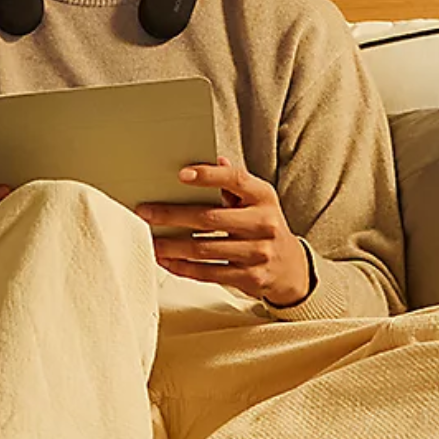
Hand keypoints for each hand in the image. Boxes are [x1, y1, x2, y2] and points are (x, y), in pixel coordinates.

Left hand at [137, 156, 311, 306]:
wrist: (291, 268)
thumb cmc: (266, 227)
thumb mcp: (259, 201)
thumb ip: (236, 183)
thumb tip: (217, 160)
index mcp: (264, 198)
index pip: (235, 180)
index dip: (208, 176)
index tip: (182, 174)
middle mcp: (264, 223)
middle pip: (209, 218)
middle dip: (172, 215)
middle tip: (146, 212)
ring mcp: (257, 253)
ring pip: (204, 249)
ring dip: (172, 245)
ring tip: (151, 240)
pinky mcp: (249, 277)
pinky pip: (208, 273)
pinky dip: (183, 268)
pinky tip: (167, 261)